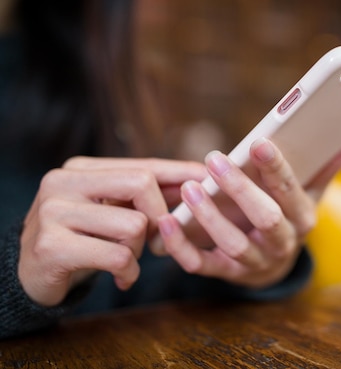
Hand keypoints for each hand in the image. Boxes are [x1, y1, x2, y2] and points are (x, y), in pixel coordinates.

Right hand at [18, 157, 206, 306]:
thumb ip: (144, 196)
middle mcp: (62, 182)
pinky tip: (121, 277)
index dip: (178, 173)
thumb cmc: (81, 239)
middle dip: (159, 216)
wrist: (30, 275)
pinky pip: (118, 256)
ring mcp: (53, 213)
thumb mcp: (110, 210)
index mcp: (80, 168)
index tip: (206, 177)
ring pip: (133, 225)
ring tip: (123, 259)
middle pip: (142, 184)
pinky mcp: (52, 246)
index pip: (142, 165)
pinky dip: (128, 272)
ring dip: (139, 250)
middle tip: (156, 240)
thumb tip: (195, 181)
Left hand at [156, 130, 340, 288]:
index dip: (276, 168)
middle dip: (240, 189)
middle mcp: (282, 242)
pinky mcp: (226, 273)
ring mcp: (254, 261)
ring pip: (233, 243)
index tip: (258, 142)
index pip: (292, 191)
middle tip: (214, 158)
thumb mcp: (312, 193)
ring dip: (209, 216)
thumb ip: (329, 163)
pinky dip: (180, 246)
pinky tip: (166, 221)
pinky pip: (202, 265)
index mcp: (304, 217)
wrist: (275, 265)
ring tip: (189, 187)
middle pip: (266, 218)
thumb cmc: (290, 216)